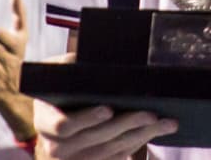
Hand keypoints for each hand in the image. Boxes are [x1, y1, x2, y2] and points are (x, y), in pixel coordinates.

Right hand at [34, 60, 177, 159]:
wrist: (58, 109)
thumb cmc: (63, 84)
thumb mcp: (61, 72)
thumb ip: (74, 67)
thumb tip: (99, 61)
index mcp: (44, 120)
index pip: (63, 126)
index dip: (87, 119)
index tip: (108, 108)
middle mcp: (55, 146)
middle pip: (94, 139)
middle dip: (125, 125)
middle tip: (149, 113)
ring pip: (109, 151)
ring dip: (140, 136)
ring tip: (165, 122)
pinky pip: (115, 157)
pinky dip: (137, 143)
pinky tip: (156, 130)